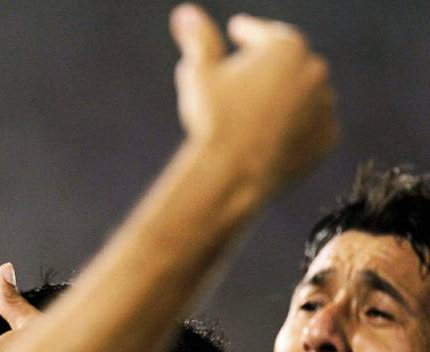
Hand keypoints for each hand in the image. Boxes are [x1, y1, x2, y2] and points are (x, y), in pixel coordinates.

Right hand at [170, 4, 336, 192]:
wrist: (233, 174)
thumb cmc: (214, 120)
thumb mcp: (198, 74)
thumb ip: (198, 39)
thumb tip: (185, 12)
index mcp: (286, 47)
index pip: (264, 33)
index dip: (247, 32)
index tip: (237, 32)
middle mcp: (314, 71)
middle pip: (288, 61)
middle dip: (267, 65)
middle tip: (245, 72)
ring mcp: (325, 106)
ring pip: (302, 93)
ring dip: (284, 95)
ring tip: (257, 108)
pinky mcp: (327, 138)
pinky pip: (310, 125)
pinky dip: (295, 126)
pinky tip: (271, 133)